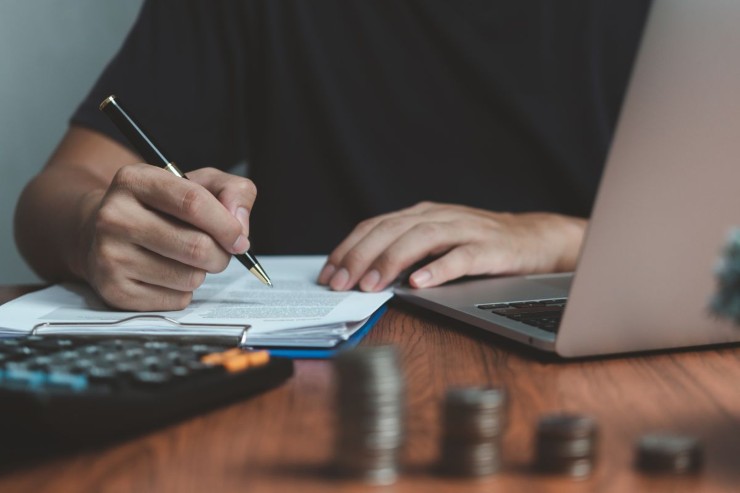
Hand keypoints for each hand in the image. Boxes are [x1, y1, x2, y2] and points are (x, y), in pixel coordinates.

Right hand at [78, 165, 256, 310]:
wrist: (106, 232)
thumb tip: (239, 224)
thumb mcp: (198, 183)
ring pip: (190, 277)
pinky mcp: (114, 291)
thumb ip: (232, 191)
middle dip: (221, 254)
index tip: (239, 238)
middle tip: (219, 251)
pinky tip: (168, 274)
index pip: (193, 202)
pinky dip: (184, 291)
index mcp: (135, 180)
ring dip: (202, 272)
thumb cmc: (161, 207)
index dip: (227, 225)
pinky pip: (175, 300)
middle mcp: (114, 216)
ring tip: (186, 259)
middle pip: (196, 246)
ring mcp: (109, 256)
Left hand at [318, 202, 586, 291]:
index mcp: (420, 215)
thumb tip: (360, 275)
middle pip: (391, 230)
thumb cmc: (476, 243)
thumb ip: (403, 251)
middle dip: (361, 257)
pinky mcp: (489, 248)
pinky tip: (420, 283)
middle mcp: (438, 216)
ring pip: (420, 239)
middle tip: (341, 283)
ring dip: (391, 261)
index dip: (348, 249)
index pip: (374, 226)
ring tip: (371, 284)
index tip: (328, 274)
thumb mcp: (434, 242)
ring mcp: (464, 230)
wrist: (533, 238)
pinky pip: (461, 257)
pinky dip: (438, 269)